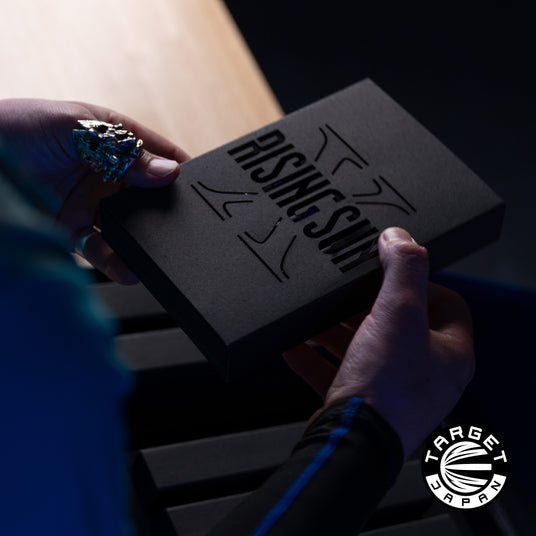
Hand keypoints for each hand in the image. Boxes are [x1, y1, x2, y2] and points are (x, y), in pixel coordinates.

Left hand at [0, 99, 188, 283]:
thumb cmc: (15, 128)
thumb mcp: (74, 127)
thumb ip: (122, 149)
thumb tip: (166, 172)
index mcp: (112, 140)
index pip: (157, 155)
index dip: (178, 170)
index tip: (198, 187)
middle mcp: (107, 173)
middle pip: (149, 195)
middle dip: (165, 209)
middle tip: (180, 224)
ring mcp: (92, 203)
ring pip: (130, 226)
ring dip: (144, 240)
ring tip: (158, 252)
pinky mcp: (74, 230)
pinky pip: (103, 248)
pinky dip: (117, 260)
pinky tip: (128, 268)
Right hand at [284, 227, 474, 458]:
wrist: (352, 443)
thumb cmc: (385, 388)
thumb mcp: (398, 313)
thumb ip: (402, 269)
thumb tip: (400, 238)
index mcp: (448, 353)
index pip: (447, 304)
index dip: (420, 284)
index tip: (390, 274)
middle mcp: (425, 374)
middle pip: (398, 325)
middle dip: (365, 306)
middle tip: (345, 293)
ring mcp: (392, 390)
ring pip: (364, 348)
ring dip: (335, 330)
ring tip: (313, 316)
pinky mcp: (361, 402)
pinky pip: (336, 372)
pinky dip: (315, 357)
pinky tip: (294, 344)